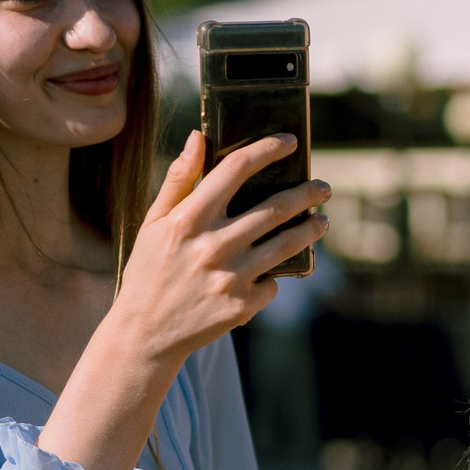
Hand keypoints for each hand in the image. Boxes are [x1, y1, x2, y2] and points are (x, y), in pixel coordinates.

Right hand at [110, 132, 329, 372]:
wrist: (146, 332)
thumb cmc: (150, 270)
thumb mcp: (153, 222)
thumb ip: (178, 179)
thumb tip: (198, 136)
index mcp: (187, 219)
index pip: (235, 169)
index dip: (266, 150)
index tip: (289, 142)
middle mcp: (212, 245)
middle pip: (275, 207)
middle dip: (307, 192)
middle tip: (324, 187)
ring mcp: (230, 277)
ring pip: (287, 243)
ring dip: (311, 229)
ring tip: (322, 221)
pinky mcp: (243, 305)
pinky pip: (273, 282)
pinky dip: (275, 275)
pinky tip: (274, 271)